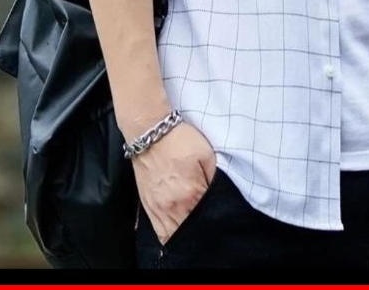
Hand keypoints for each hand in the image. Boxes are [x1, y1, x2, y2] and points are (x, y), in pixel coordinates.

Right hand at [130, 121, 216, 244]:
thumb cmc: (180, 141)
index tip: (221, 220)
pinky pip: (159, 231)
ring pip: (173, 236)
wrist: (151, 132)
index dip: (215, 221)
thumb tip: (220, 198)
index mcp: (191, 194)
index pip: (207, 219)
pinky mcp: (147, 206)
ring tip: (195, 232)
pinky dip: (169, 236)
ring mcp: (158, 208)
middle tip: (210, 227)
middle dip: (201, 231)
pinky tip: (178, 232)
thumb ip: (215, 180)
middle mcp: (172, 206)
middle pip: (190, 232)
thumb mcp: (207, 155)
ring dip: (185, 236)